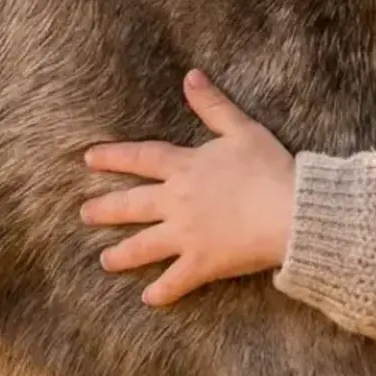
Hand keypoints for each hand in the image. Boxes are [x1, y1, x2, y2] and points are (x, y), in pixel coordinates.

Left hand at [80, 69, 295, 306]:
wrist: (291, 211)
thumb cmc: (270, 167)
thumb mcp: (242, 128)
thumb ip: (213, 104)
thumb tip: (190, 75)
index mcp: (185, 167)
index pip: (141, 158)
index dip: (113, 157)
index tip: (88, 159)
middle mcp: (178, 201)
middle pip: (133, 205)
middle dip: (106, 210)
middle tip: (84, 214)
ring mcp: (187, 235)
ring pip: (144, 246)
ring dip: (122, 255)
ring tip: (105, 261)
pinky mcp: (203, 263)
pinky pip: (176, 281)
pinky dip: (162, 292)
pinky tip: (148, 300)